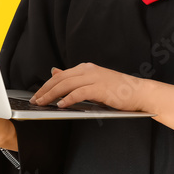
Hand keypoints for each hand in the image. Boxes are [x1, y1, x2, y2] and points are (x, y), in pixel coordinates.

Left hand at [33, 63, 149, 111]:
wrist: (138, 92)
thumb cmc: (118, 90)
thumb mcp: (93, 82)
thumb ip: (74, 78)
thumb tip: (54, 72)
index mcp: (86, 68)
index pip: (60, 75)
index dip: (46, 85)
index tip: (37, 95)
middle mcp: (89, 70)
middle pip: (60, 79)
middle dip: (45, 90)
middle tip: (35, 100)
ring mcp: (95, 78)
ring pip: (66, 84)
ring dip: (51, 95)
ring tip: (42, 103)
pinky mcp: (100, 88)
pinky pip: (79, 93)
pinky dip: (68, 99)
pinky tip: (61, 105)